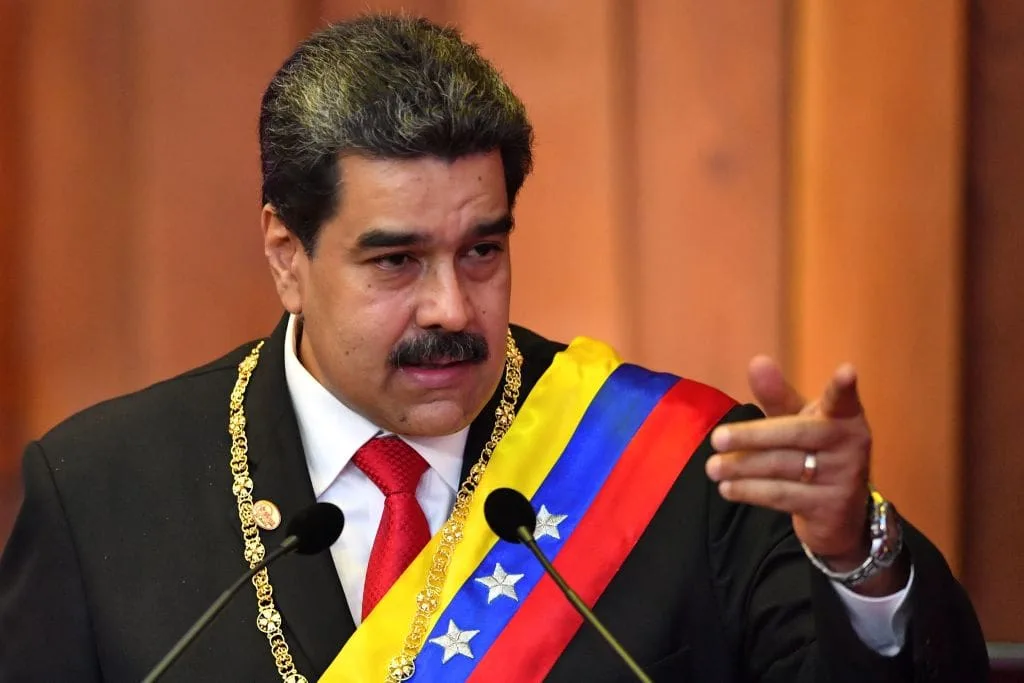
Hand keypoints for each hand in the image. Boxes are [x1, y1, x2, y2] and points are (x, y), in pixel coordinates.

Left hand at [705, 356, 906, 594]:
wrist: (841, 514)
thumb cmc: (815, 453)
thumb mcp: (799, 421)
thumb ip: (777, 395)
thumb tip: (757, 362)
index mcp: (844, 417)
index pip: (842, 400)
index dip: (843, 387)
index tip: (846, 370)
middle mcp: (850, 445)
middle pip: (795, 434)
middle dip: (752, 436)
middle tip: (717, 438)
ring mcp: (842, 478)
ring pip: (783, 467)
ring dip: (743, 466)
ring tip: (712, 467)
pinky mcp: (829, 507)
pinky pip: (782, 496)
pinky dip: (750, 491)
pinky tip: (727, 488)